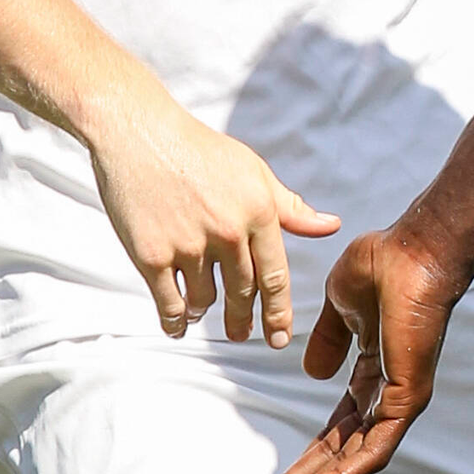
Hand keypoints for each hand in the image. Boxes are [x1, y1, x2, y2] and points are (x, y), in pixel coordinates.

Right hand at [86, 88, 338, 345]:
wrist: (142, 135)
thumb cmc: (203, 152)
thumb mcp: (254, 172)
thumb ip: (291, 207)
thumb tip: (331, 226)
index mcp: (259, 211)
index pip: (276, 276)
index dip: (279, 313)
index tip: (281, 338)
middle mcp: (229, 231)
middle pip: (244, 294)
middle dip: (245, 321)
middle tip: (243, 335)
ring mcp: (189, 245)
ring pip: (206, 300)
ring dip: (206, 311)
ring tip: (205, 309)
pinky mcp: (152, 255)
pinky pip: (170, 304)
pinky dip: (176, 321)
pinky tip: (179, 324)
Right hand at [253, 224, 467, 473]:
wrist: (413, 249)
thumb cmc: (384, 265)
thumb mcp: (340, 306)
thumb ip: (327, 341)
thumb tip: (313, 374)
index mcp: (371, 374)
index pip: (334, 432)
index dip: (303, 461)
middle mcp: (386, 394)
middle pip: (339, 454)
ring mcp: (399, 399)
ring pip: (356, 460)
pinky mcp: (408, 397)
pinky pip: (376, 447)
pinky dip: (346, 473)